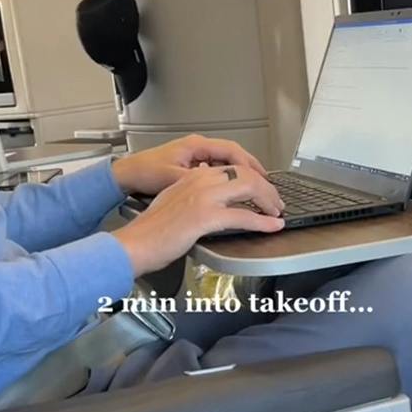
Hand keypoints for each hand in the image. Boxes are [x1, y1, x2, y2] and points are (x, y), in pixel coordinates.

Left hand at [111, 135, 267, 196]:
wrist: (126, 173)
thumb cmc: (143, 171)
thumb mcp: (172, 178)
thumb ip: (197, 180)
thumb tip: (219, 187)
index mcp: (195, 146)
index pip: (232, 152)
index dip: (250, 166)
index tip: (262, 180)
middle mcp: (197, 147)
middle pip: (234, 155)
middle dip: (253, 169)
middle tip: (268, 185)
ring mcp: (195, 154)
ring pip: (227, 161)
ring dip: (243, 173)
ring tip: (258, 188)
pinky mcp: (191, 164)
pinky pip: (218, 167)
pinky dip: (230, 176)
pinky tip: (235, 189)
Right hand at [113, 165, 285, 272]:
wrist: (135, 243)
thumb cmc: (151, 230)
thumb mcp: (172, 201)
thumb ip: (192, 194)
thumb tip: (212, 196)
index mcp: (192, 177)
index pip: (231, 168)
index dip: (253, 178)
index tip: (262, 190)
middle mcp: (198, 181)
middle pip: (245, 174)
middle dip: (266, 188)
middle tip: (275, 202)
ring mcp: (203, 197)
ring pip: (249, 188)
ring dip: (269, 200)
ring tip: (276, 212)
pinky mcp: (205, 216)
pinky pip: (244, 215)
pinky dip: (263, 221)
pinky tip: (272, 226)